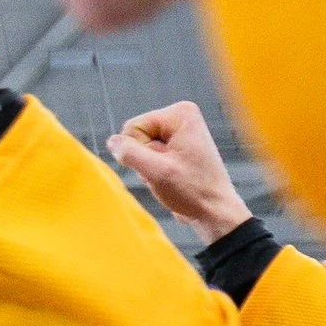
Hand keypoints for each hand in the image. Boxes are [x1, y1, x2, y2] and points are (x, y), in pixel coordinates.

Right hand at [106, 101, 250, 245]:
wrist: (213, 211)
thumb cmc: (194, 191)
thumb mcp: (156, 172)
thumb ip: (129, 154)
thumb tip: (112, 141)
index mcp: (181, 114)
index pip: (133, 127)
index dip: (139, 151)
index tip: (162, 165)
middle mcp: (180, 118)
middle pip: (136, 136)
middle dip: (144, 158)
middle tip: (165, 173)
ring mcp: (178, 132)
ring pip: (139, 148)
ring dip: (148, 167)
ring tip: (171, 177)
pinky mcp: (175, 147)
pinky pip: (148, 155)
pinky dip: (153, 170)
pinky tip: (170, 178)